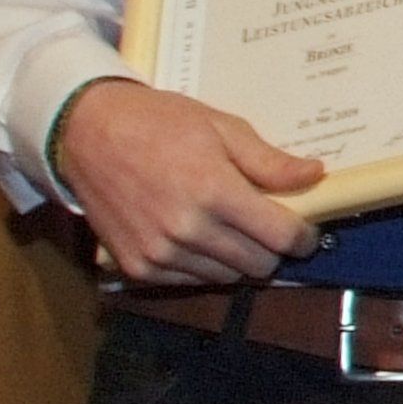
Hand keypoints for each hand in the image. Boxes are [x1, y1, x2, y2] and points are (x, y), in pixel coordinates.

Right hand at [55, 78, 322, 283]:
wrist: (87, 131)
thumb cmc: (159, 122)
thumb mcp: (221, 127)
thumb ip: (269, 160)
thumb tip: (315, 175)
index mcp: (214, 191)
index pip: (281, 237)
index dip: (303, 237)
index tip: (306, 232)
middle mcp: (188, 230)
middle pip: (259, 265)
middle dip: (272, 248)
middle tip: (266, 227)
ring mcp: (160, 253)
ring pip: (227, 278)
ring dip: (237, 259)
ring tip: (228, 228)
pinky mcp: (138, 267)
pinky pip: (190, 281)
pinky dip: (203, 265)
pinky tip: (197, 237)